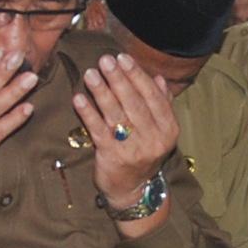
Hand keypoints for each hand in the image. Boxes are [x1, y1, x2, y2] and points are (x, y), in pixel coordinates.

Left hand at [76, 53, 180, 203]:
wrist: (131, 189)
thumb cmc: (143, 152)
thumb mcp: (159, 131)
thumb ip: (161, 104)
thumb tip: (159, 78)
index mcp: (168, 129)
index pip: (153, 97)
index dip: (137, 76)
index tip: (123, 58)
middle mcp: (153, 139)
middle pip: (134, 103)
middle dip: (118, 79)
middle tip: (105, 60)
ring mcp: (132, 149)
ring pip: (116, 115)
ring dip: (101, 92)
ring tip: (91, 74)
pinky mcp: (111, 157)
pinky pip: (98, 131)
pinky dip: (88, 113)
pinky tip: (79, 98)